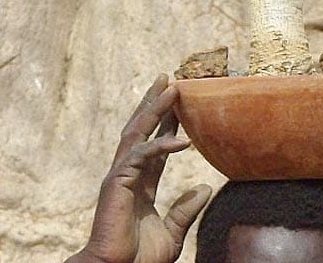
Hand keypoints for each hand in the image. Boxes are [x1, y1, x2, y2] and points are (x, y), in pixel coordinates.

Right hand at [66, 74, 211, 262]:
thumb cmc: (138, 260)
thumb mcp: (172, 233)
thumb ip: (186, 210)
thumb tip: (205, 188)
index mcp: (141, 182)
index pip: (155, 143)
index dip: (166, 122)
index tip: (178, 102)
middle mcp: (129, 172)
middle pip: (141, 128)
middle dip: (154, 102)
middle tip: (167, 78)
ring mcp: (121, 175)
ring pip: (138, 132)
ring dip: (154, 108)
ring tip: (171, 87)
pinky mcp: (117, 182)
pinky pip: (141, 155)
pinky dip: (161, 145)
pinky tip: (183, 141)